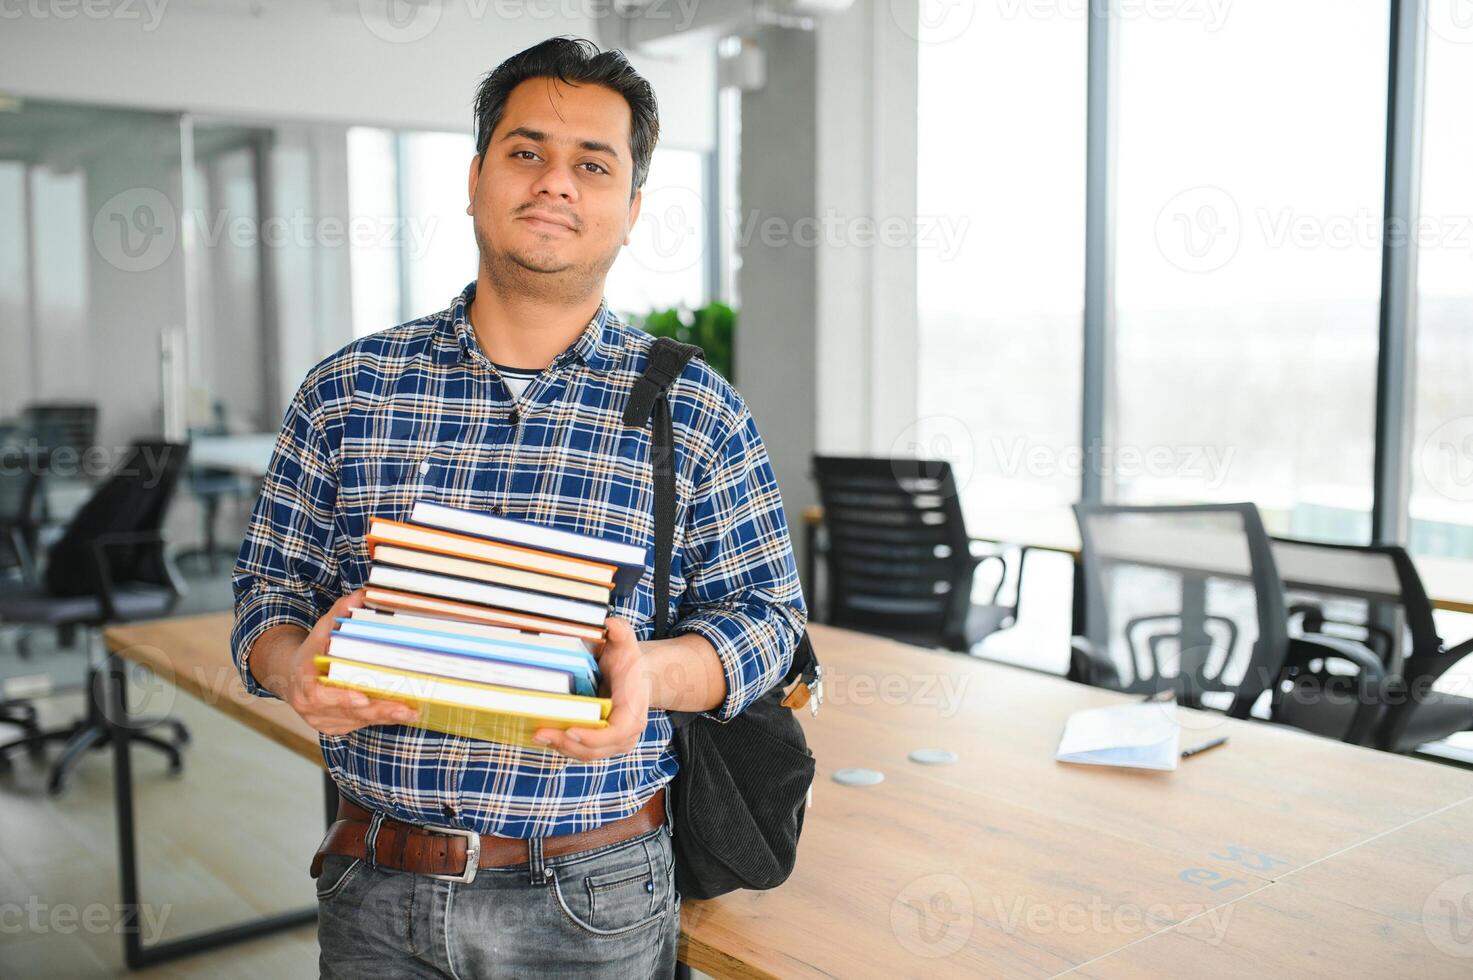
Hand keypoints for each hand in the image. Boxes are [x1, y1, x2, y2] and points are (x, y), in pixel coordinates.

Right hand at [272, 589, 419, 735]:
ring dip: (386, 716)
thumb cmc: (311, 652)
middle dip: (378, 710)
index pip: (321, 695)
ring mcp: (322, 721)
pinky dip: (382, 719)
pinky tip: (403, 714)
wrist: (290, 676)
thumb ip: (341, 612)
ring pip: (358, 721)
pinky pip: (361, 725)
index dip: (342, 698)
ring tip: (412, 712)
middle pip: (348, 712)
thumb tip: (363, 595)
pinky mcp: (335, 727)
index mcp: (304, 683)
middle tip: (405, 709)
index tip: (363, 698)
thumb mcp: (322, 629)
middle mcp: (310, 708)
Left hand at [532, 616, 648, 760]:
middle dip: (567, 744)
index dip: (594, 736)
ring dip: (562, 748)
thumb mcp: (626, 643)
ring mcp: (615, 742)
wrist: (637, 678)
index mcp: (634, 709)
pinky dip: (564, 747)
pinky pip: (582, 752)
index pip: (618, 731)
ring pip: (587, 754)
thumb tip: (610, 624)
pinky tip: (546, 735)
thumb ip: (620, 632)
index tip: (570, 730)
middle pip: (596, 749)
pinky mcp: (603, 745)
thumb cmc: (628, 661)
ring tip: (539, 734)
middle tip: (541, 733)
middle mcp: (628, 732)